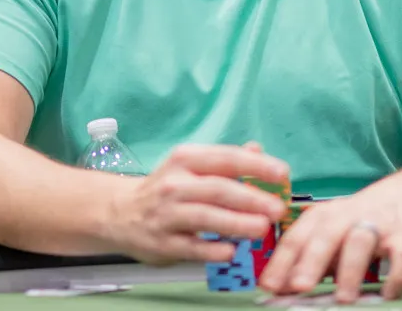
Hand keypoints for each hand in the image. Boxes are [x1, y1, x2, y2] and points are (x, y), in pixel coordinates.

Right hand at [107, 142, 287, 265]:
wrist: (119, 213)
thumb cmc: (166, 189)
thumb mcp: (191, 166)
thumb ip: (226, 161)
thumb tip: (258, 149)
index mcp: (185, 160)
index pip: (226, 158)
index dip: (256, 165)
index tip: (282, 173)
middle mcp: (174, 184)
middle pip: (218, 189)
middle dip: (251, 198)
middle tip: (277, 208)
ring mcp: (166, 214)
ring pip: (205, 217)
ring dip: (236, 223)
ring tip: (262, 228)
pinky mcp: (162, 243)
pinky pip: (191, 247)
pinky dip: (212, 250)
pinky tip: (231, 251)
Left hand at [258, 170, 401, 302]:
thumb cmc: (359, 219)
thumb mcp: (331, 231)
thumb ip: (309, 258)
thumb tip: (280, 288)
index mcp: (323, 216)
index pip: (297, 237)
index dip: (281, 261)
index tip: (268, 285)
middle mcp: (348, 216)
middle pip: (326, 235)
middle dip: (311, 261)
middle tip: (299, 286)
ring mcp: (378, 224)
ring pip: (360, 242)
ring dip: (351, 270)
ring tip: (344, 298)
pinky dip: (397, 276)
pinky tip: (388, 295)